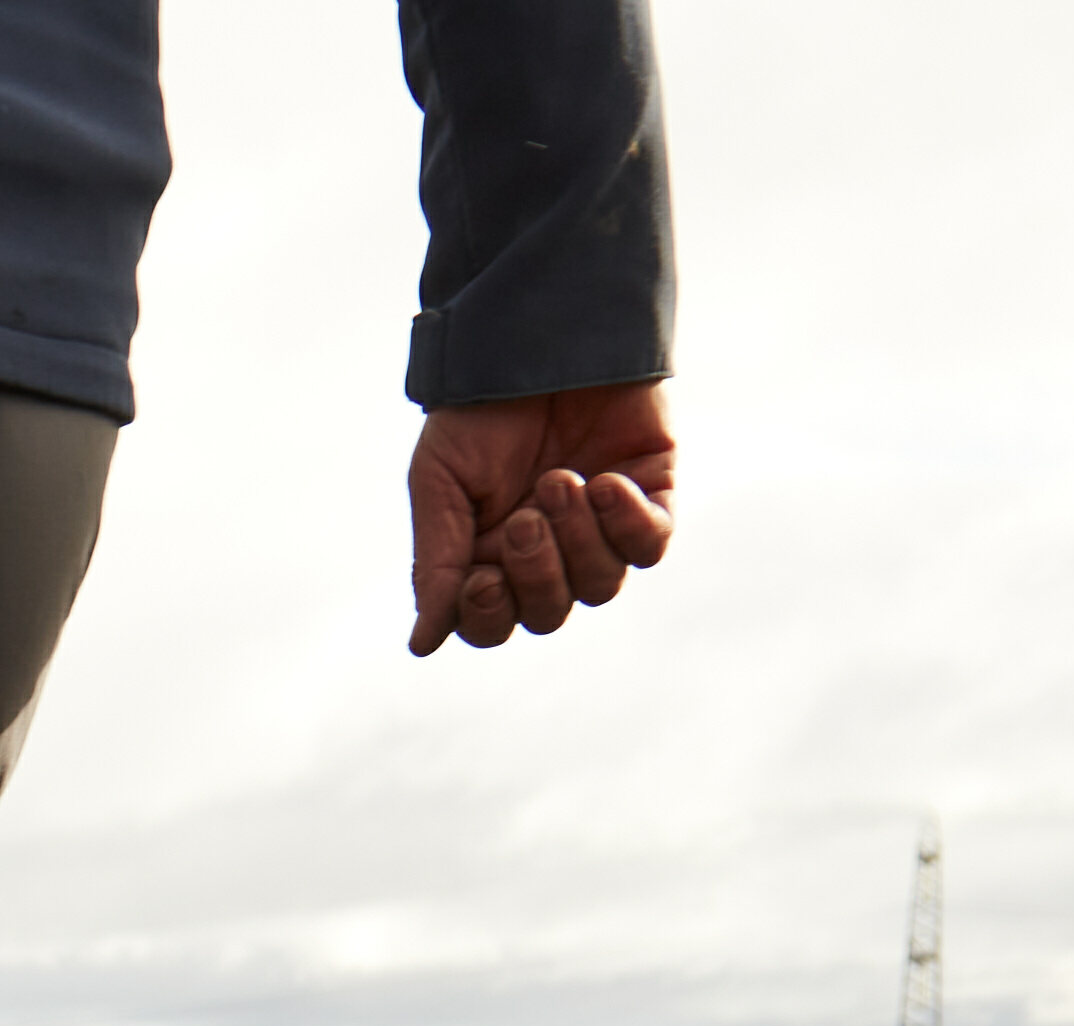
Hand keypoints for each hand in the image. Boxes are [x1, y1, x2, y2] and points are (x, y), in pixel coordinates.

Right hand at [409, 379, 675, 656]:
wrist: (538, 334)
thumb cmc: (479, 407)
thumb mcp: (440, 483)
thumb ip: (436, 562)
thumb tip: (422, 643)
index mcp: (489, 554)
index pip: (492, 624)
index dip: (490, 615)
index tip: (482, 577)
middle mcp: (549, 552)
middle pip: (549, 613)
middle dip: (537, 571)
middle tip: (526, 517)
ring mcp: (602, 528)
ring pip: (600, 585)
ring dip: (578, 539)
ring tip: (562, 479)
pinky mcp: (650, 497)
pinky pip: (649, 546)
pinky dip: (628, 524)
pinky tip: (604, 483)